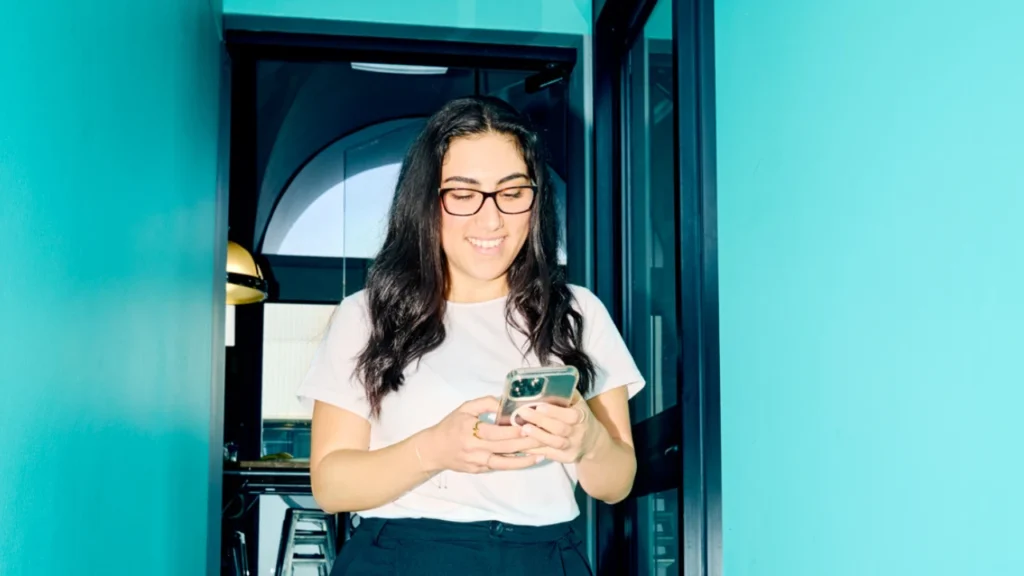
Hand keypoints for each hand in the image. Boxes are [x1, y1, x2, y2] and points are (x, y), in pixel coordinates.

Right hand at [418, 396, 544, 473]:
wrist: (434, 450)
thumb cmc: (451, 426)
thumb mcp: (465, 408)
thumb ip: (485, 403)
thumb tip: (505, 402)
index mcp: (470, 431)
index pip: (496, 432)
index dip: (514, 429)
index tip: (531, 424)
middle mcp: (475, 449)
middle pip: (505, 447)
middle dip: (526, 443)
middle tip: (545, 437)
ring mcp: (478, 463)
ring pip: (505, 462)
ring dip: (525, 460)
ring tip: (542, 454)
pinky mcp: (479, 471)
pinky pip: (500, 467)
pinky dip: (515, 464)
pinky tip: (529, 460)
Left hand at [516, 393, 602, 463]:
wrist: (592, 442)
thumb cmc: (580, 417)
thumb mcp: (578, 404)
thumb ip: (566, 393)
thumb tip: (549, 377)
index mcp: (582, 417)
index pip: (571, 415)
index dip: (555, 411)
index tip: (539, 405)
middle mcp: (579, 433)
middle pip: (560, 428)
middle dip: (541, 421)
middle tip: (522, 413)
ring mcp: (572, 447)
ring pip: (555, 443)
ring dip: (538, 436)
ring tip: (522, 429)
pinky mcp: (565, 458)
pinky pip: (548, 454)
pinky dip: (534, 449)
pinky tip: (522, 443)